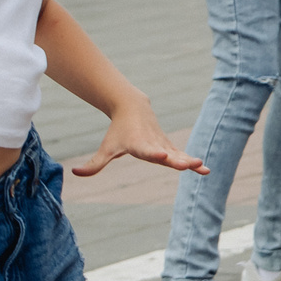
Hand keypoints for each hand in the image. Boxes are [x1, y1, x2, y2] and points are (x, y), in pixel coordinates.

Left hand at [70, 93, 205, 177]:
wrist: (133, 107)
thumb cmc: (118, 132)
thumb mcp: (107, 148)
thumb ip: (94, 164)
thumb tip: (75, 173)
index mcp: (139, 145)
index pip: (147, 151)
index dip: (154, 154)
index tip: (162, 156)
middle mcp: (154, 145)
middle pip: (167, 154)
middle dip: (178, 160)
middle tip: (187, 165)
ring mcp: (164, 145)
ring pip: (178, 155)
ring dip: (190, 162)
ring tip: (202, 167)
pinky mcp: (170, 147)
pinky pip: (183, 156)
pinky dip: (193, 163)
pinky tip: (205, 171)